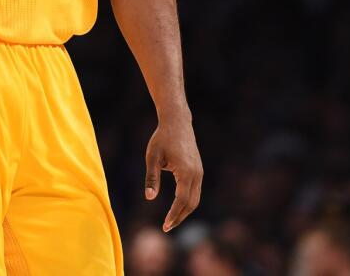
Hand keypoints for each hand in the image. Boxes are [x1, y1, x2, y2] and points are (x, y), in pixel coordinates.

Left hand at [144, 114, 203, 231]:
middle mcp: (196, 174)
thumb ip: (152, 178)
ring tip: (171, 220)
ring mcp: (200, 172)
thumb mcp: (152, 157)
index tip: (164, 226)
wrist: (177, 122)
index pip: (181, 201)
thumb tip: (149, 198)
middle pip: (192, 204)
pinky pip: (195, 191)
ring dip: (184, 211)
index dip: (173, 215)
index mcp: (186, 172)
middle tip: (166, 227)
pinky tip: (177, 206)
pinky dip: (188, 202)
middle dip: (180, 217)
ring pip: (195, 199)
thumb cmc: (161, 138)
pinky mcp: (198, 170)